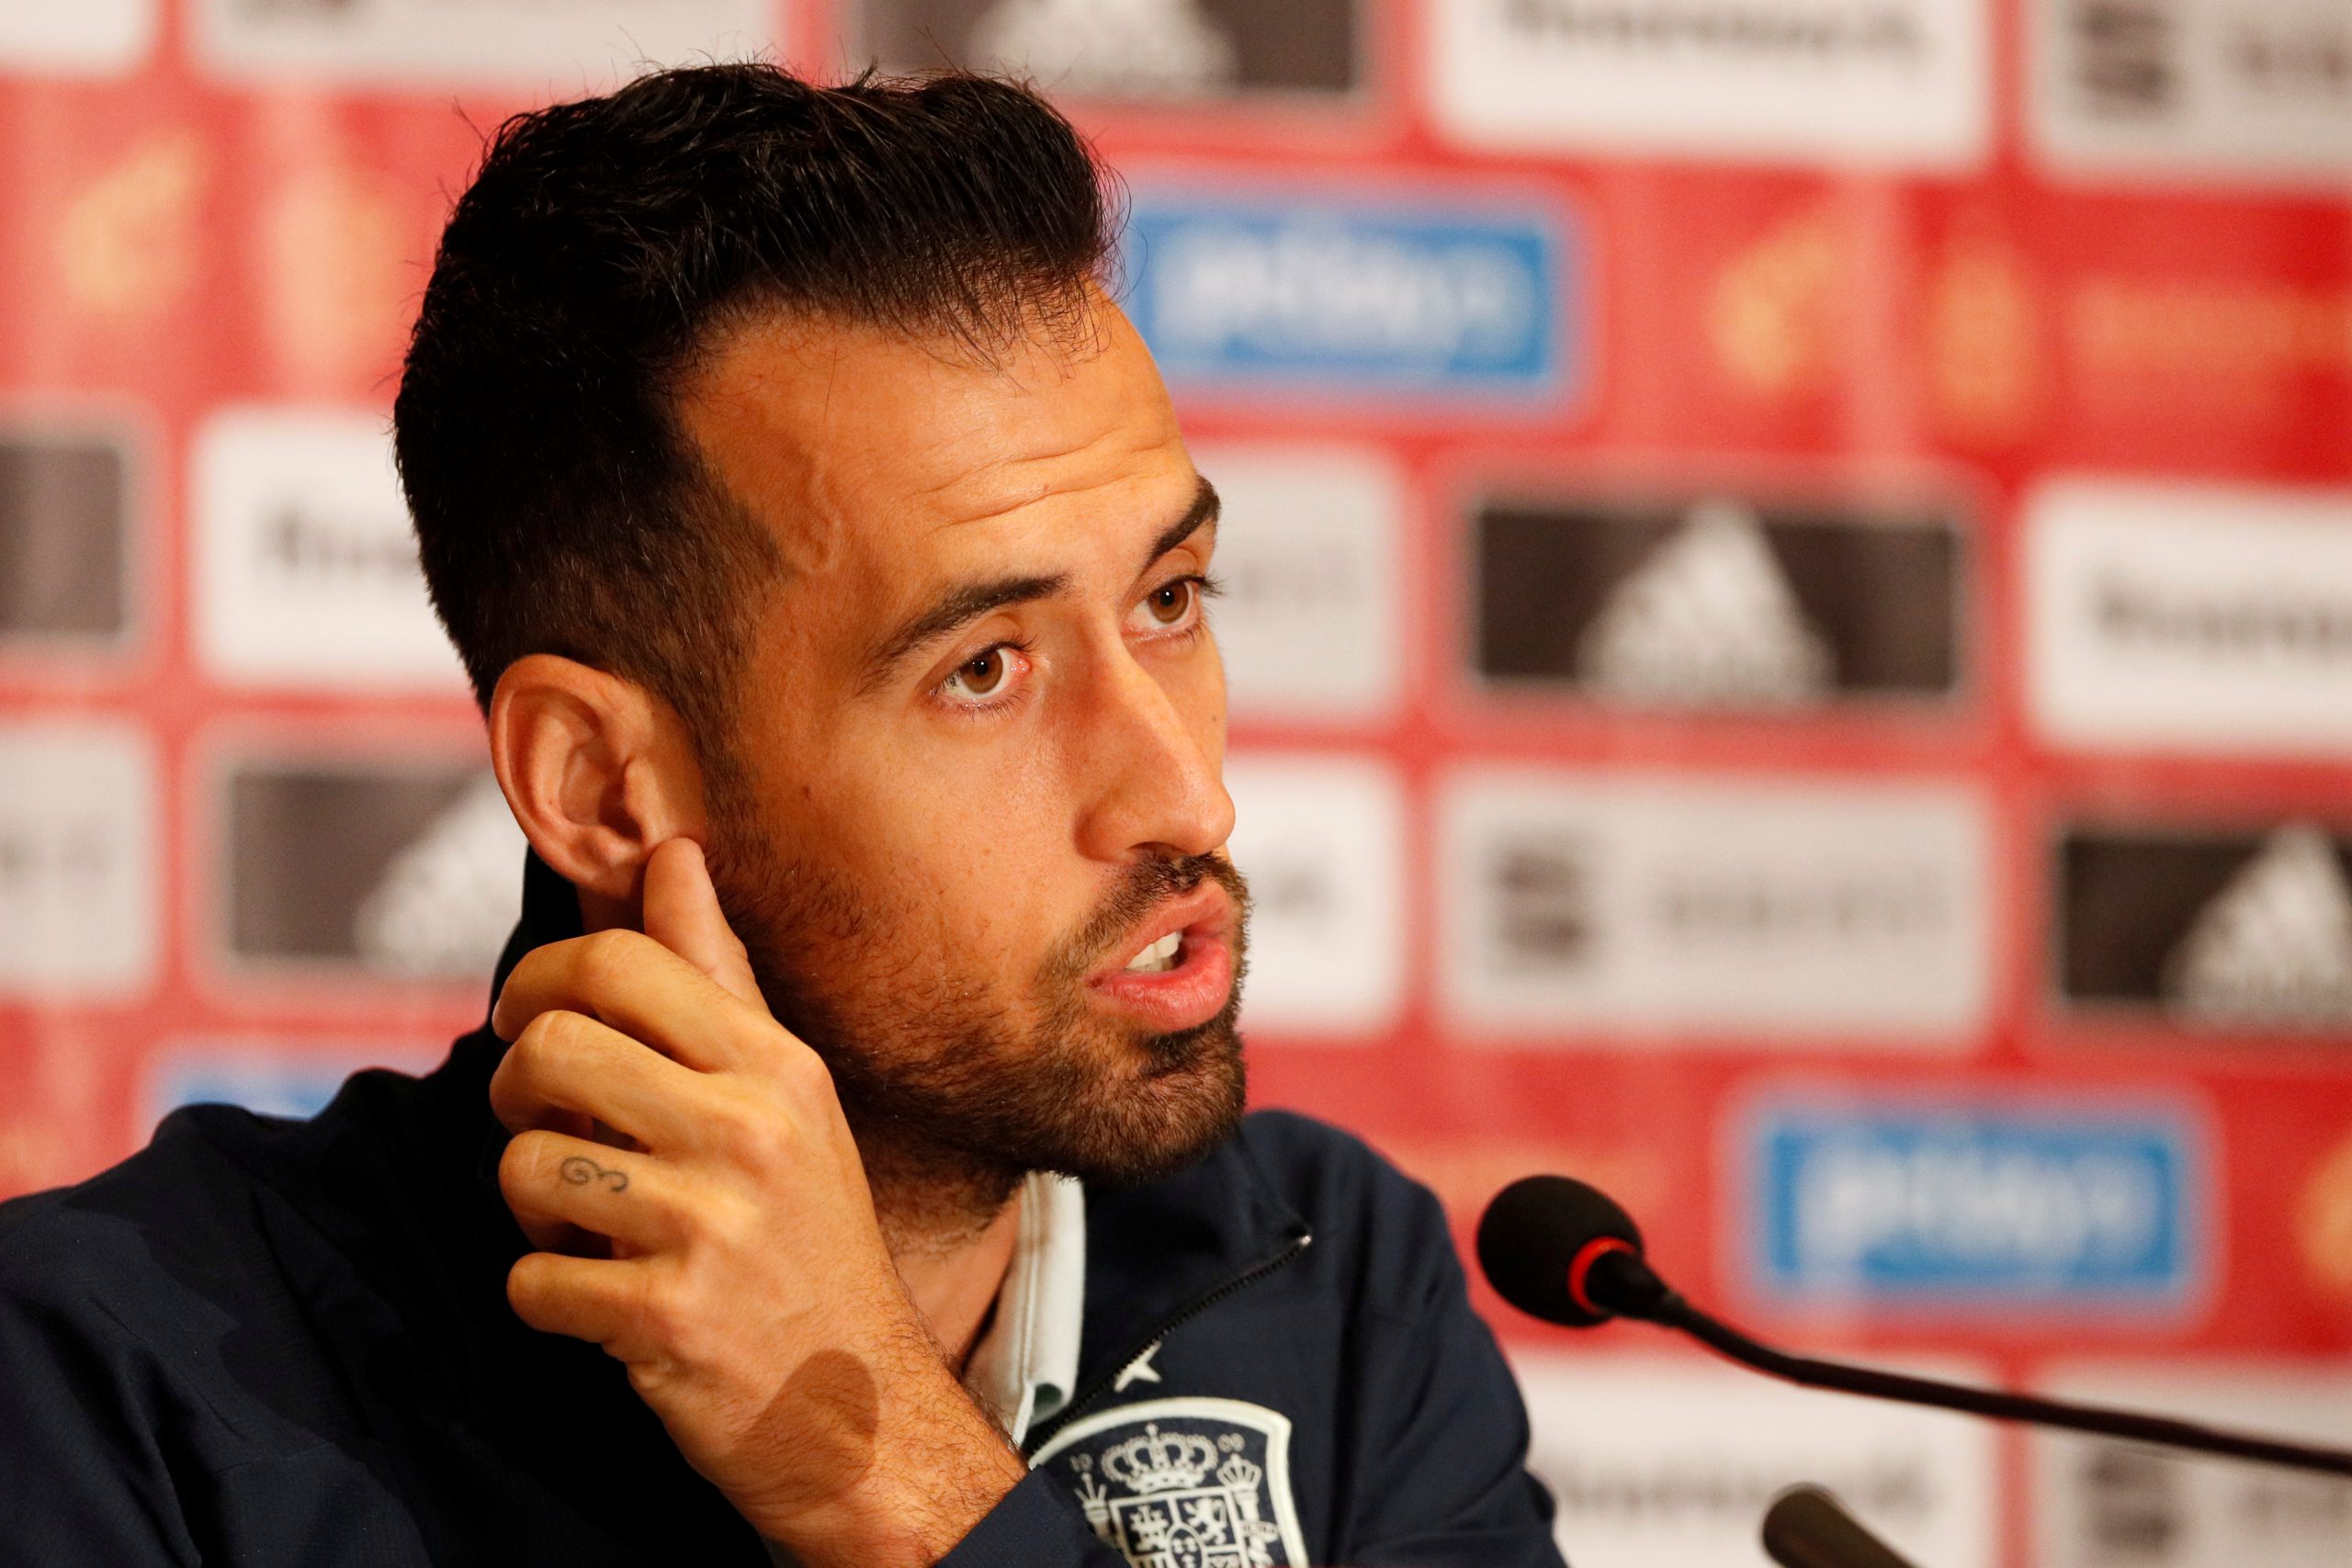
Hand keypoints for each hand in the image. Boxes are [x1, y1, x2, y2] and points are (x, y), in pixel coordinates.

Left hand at [487, 838, 1024, 1565]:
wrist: (862, 1409)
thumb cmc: (810, 1238)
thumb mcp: (788, 1096)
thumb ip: (715, 977)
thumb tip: (671, 854)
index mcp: (776, 1065)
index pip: (620, 960)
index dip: (540, 978)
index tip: (527, 1017)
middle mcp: (748, 1130)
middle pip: (549, 1048)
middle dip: (515, 1091)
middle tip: (544, 1126)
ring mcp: (707, 1225)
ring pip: (521, 1167)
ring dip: (531, 1208)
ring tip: (585, 1225)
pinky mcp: (664, 1318)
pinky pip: (530, 1281)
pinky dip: (546, 1297)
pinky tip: (601, 1299)